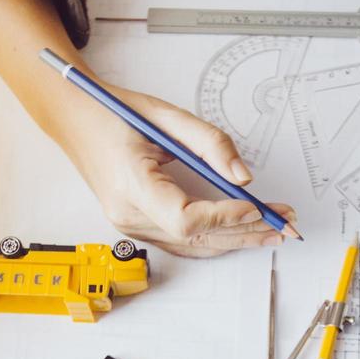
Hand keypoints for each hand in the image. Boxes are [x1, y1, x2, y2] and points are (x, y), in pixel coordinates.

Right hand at [0, 0, 294, 257]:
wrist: (75, 119)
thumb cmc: (114, 113)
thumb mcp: (165, 116)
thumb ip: (210, 144)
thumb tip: (244, 178)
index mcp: (131, 185)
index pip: (187, 218)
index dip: (226, 216)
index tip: (257, 206)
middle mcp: (129, 214)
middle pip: (197, 237)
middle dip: (246, 231)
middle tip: (284, 222)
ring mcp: (131, 225)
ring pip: (193, 246)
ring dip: (235, 239)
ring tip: (272, 230)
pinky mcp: (137, 225)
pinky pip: (182, 242)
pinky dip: (215, 238)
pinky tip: (241, 233)